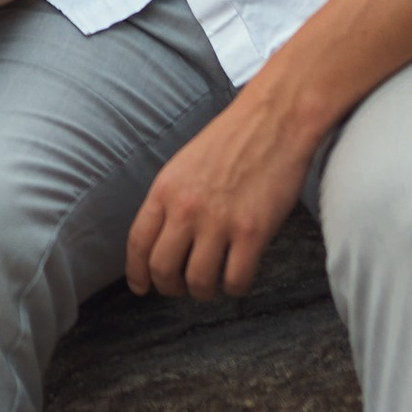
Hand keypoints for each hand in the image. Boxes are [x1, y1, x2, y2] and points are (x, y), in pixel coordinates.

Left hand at [125, 87, 314, 299]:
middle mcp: (186, 208)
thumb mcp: (184, 164)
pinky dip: (235, 288)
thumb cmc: (233, 138)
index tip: (141, 286)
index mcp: (165, 189)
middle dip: (170, 288)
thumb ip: (171, 199)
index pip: (138, 243)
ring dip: (204, 291)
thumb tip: (164, 238)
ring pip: (198, 282)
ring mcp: (219, 222)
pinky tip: (239, 276)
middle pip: (163, 269)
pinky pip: (235, 280)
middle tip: (182, 288)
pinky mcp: (252, 232)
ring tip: (214, 283)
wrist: (275, 119)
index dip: (137, 272)